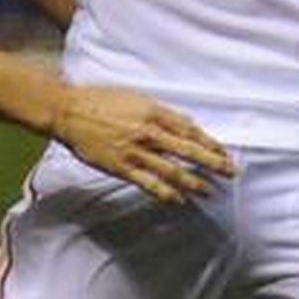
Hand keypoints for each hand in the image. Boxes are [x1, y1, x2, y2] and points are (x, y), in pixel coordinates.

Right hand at [52, 86, 234, 203]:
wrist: (68, 111)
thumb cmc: (99, 101)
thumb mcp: (134, 98)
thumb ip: (158, 112)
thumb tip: (181, 124)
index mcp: (153, 112)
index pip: (190, 129)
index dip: (209, 142)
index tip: (223, 152)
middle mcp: (148, 132)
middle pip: (188, 150)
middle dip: (212, 163)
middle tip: (230, 173)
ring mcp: (135, 151)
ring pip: (173, 170)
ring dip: (194, 183)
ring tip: (210, 192)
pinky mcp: (122, 167)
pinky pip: (149, 183)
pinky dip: (166, 193)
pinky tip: (178, 200)